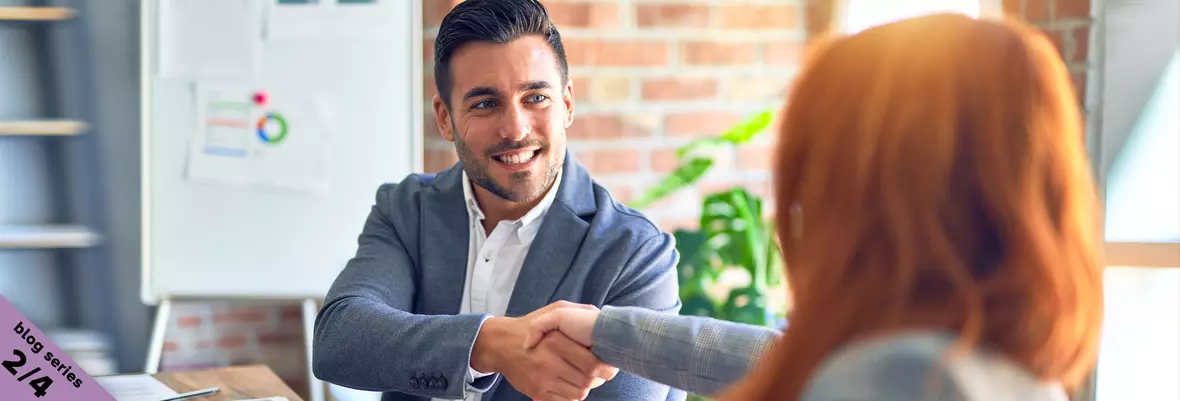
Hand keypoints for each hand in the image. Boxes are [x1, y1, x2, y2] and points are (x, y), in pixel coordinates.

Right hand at [472, 301, 617, 400]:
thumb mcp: (553, 310)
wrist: (501, 344)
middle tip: (599, 372)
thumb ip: (578, 311)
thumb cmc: (531, 326)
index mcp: (557, 342)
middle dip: (598, 378)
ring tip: (583, 376)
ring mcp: (543, 380)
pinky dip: (572, 395)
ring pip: (579, 393)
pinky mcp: (537, 393)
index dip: (605, 367)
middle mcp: (549, 363)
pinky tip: (570, 384)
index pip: (592, 364)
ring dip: (585, 387)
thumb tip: (601, 319)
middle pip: (588, 381)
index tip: (608, 362)